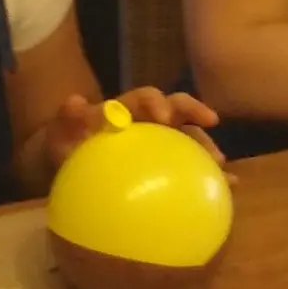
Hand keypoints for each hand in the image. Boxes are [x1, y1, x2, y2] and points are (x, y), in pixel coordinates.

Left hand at [38, 89, 227, 174]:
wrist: (67, 170)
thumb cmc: (66, 146)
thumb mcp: (60, 134)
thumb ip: (67, 119)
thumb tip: (74, 101)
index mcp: (126, 111)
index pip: (146, 99)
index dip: (158, 102)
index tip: (164, 115)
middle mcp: (148, 124)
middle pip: (177, 112)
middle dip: (193, 116)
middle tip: (209, 125)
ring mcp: (159, 146)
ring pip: (189, 140)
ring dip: (207, 147)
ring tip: (221, 164)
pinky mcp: (166, 169)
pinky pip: (191, 169)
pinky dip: (210, 176)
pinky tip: (227, 189)